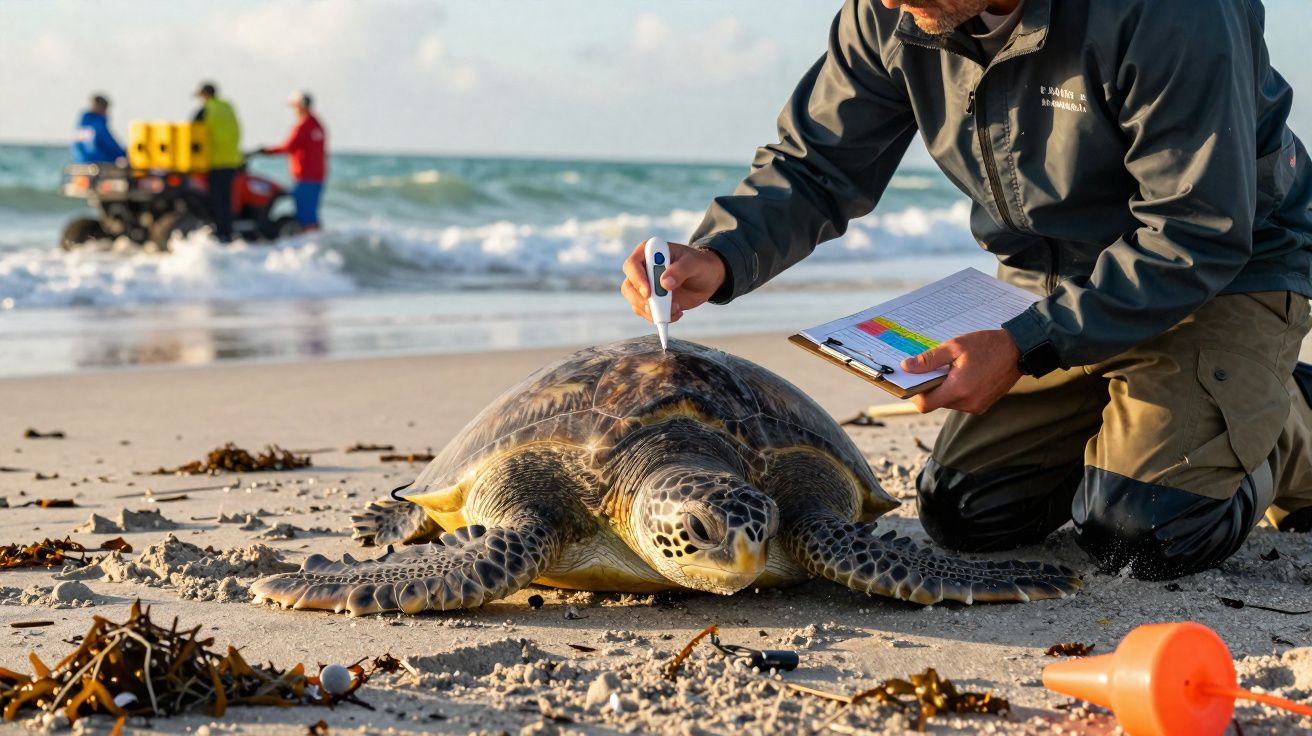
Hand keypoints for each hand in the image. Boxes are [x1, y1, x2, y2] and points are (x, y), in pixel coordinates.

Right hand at [620, 240, 725, 322]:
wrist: (708, 278)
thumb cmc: (700, 264)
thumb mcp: (694, 263)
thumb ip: (680, 270)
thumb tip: (664, 283)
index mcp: (650, 253)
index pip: (632, 264)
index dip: (637, 279)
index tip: (649, 292)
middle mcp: (643, 269)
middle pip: (629, 287)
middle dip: (642, 300)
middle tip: (659, 308)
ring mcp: (646, 287)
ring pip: (636, 302)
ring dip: (653, 311)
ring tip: (676, 309)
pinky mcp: (652, 301)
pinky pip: (647, 313)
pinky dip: (660, 317)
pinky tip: (677, 312)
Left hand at [901, 329, 1021, 414]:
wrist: (1018, 351)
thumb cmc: (987, 346)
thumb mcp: (955, 347)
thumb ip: (929, 360)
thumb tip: (907, 367)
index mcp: (958, 390)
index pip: (925, 404)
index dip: (915, 393)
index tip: (915, 379)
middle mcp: (967, 403)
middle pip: (936, 402)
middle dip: (932, 386)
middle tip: (937, 367)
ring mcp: (976, 407)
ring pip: (948, 402)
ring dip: (945, 388)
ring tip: (954, 369)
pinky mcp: (982, 406)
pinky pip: (961, 402)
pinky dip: (957, 390)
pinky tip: (965, 374)